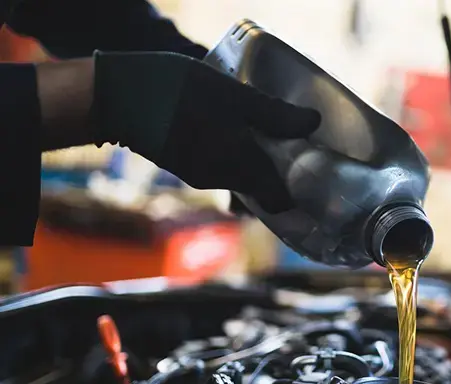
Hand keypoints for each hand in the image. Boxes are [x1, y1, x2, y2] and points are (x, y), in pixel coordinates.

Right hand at [90, 51, 320, 212]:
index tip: (310, 177)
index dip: (296, 193)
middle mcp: (221, 180)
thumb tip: (312, 123)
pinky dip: (232, 159)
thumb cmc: (180, 94)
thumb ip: (273, 114)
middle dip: (277, 176)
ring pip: (239, 179)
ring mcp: (200, 175)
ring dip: (253, 165)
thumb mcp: (234, 97)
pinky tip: (233, 132)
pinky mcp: (184, 166)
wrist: (118, 99)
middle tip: (292, 151)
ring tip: (264, 137)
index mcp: (240, 168)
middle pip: (260, 191)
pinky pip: (220, 170)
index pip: (278, 201)